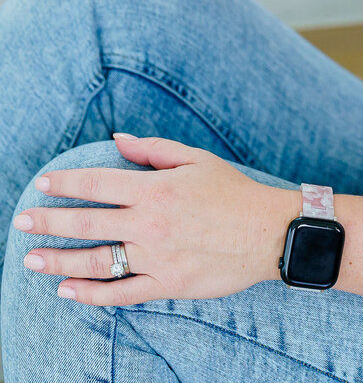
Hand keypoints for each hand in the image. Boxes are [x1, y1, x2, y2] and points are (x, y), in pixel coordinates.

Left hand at [13, 134, 295, 305]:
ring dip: (59, 259)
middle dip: (50, 222)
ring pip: (96, 261)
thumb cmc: (233, 191)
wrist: (268, 232)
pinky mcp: (167, 284)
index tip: (42, 184)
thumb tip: (119, 139)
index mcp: (156, 188)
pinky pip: (121, 293)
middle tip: (22, 222)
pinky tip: (67, 289)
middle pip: (88, 223)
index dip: (66, 183)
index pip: (98, 183)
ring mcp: (156, 256)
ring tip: (32, 258)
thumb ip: (154, 149)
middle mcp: (150, 223)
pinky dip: (91, 293)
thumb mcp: (196, 159)